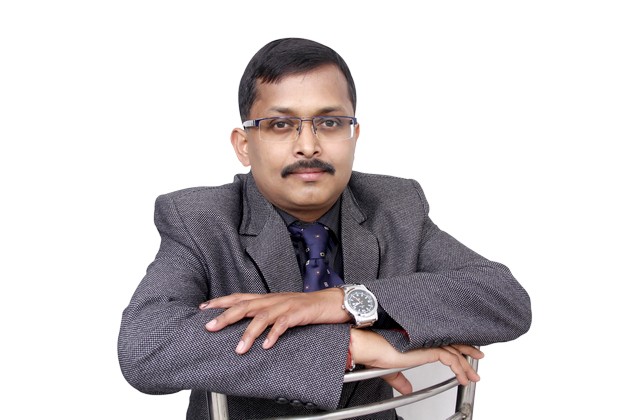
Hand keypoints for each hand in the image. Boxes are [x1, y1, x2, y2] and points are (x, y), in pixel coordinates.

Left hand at [200, 289, 350, 353]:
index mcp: (267, 299)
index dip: (221, 302)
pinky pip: (284, 324)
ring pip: (262, 317)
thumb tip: (245, 323)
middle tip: (209, 327)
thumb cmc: (304, 308)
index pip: (239, 297)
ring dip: (248, 333)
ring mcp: (285, 306)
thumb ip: (263, 314)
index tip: (203, 308)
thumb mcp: (280, 309)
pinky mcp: (298, 313)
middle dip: (226, 317)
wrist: (330, 302)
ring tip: (239, 348)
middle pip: (245, 306)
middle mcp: (273, 300)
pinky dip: (274, 334)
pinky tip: (267, 345)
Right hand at [350, 329, 482, 394]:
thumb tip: (406, 388)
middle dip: (467, 351)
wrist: (367, 347)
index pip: (442, 342)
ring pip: (454, 351)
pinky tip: (462, 377)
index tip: (464, 355)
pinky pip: (449, 358)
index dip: (455, 348)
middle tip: (478, 357)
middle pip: (452, 343)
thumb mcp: (391, 370)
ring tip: (473, 375)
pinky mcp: (425, 348)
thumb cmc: (373, 353)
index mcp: (416, 341)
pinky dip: (458, 368)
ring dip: (465, 364)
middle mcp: (423, 338)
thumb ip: (400, 379)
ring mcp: (425, 342)